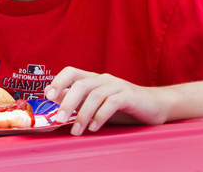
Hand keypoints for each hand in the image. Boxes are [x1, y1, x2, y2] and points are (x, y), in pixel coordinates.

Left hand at [44, 67, 171, 135]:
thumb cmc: (122, 107)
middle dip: (67, 103)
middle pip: (80, 85)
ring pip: (94, 95)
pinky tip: (95, 128)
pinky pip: (111, 103)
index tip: (48, 96)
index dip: (58, 81)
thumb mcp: (96, 104)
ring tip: (77, 131)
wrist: (155, 105)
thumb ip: (77, 102)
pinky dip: (100, 116)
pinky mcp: (129, 95)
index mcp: (93, 79)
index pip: (71, 72)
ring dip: (83, 115)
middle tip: (59, 120)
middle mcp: (103, 78)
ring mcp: (117, 85)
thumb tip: (53, 102)